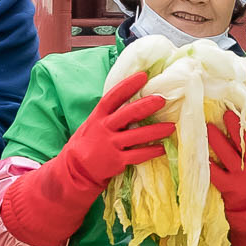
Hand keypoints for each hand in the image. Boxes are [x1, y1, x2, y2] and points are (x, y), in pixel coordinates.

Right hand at [59, 71, 175, 192]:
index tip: (143, 76)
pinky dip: (151, 151)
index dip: (128, 85)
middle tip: (162, 100)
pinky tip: (162, 148)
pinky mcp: (116, 161)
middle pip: (127, 113)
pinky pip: (138, 155)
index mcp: (98, 116)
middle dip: (146, 105)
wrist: (75, 170)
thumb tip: (132, 99)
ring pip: (137, 135)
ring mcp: (110, 145)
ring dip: (156, 130)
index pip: (113, 97)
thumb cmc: (89, 142)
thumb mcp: (93, 124)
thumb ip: (110, 114)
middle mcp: (104, 128)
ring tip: (171, 126)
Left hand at [206, 117, 245, 224]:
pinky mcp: (229, 185)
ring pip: (228, 154)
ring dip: (218, 140)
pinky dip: (210, 165)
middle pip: (244, 140)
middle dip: (235, 125)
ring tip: (208, 127)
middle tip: (225, 113)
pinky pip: (217, 174)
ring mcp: (240, 174)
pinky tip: (201, 155)